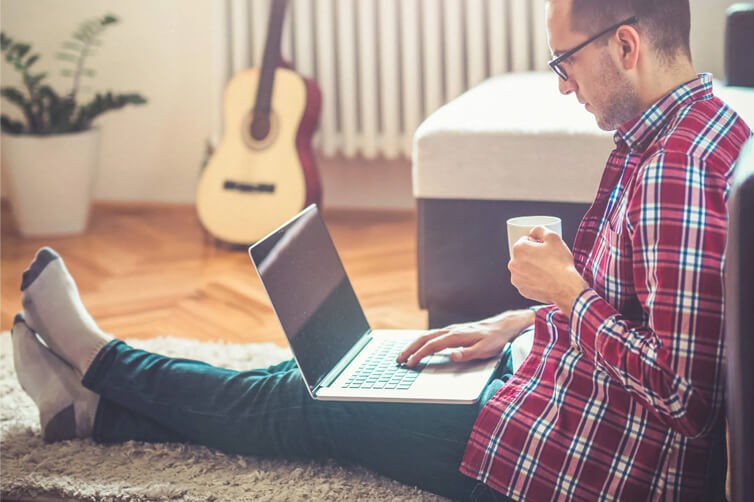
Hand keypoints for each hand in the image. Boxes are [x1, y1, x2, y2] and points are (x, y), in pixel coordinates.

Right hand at [396, 309, 533, 367]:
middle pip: (424, 338)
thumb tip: (452, 356)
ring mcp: (451, 330)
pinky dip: (422, 341)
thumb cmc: (495, 340)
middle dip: (410, 349)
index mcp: (455, 336)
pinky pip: (433, 335)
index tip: (410, 364)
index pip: (432, 346)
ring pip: (427, 335)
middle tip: (398, 359)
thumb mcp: (484, 349)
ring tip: (404, 354)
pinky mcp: (453, 331)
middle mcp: (451, 330)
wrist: (503, 326)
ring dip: (414, 344)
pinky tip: (420, 346)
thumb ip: (468, 354)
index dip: (419, 355)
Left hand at [508, 226, 588, 312]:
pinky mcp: (522, 290)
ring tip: (546, 270)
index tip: (545, 249)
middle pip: (523, 255)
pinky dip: (533, 280)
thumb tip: (533, 231)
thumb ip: (540, 229)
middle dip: (533, 255)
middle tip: (547, 259)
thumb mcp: (554, 238)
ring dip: (532, 267)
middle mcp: (513, 264)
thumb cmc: (560, 264)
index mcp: (519, 249)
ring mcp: (516, 278)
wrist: (565, 287)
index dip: (537, 243)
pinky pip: (526, 281)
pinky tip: (544, 279)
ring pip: (524, 268)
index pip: (525, 240)